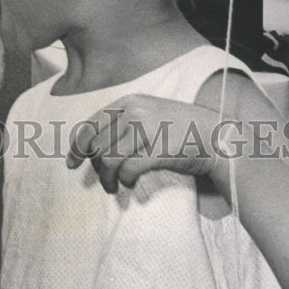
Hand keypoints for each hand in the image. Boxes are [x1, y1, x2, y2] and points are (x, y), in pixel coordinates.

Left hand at [66, 93, 224, 192]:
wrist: (215, 137)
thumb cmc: (180, 128)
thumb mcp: (150, 113)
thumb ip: (125, 121)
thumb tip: (95, 146)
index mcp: (130, 101)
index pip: (91, 124)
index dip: (77, 145)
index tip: (73, 162)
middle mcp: (135, 111)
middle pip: (98, 144)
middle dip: (95, 167)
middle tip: (103, 181)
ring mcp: (147, 129)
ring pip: (109, 159)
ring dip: (107, 178)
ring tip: (113, 187)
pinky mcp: (158, 149)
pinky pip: (128, 170)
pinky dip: (124, 180)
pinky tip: (129, 184)